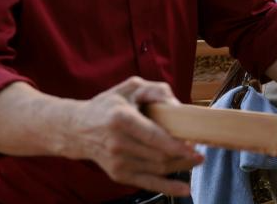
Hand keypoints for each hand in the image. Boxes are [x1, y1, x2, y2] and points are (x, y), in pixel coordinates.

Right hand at [65, 76, 202, 196]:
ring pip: (156, 169)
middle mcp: (118, 143)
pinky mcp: (117, 174)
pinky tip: (184, 189)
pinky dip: (167, 188)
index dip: (175, 145)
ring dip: (180, 167)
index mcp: (121, 119)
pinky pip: (146, 183)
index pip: (152, 136)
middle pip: (158, 155)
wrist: (77, 129)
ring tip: (195, 161)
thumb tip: (178, 108)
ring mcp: (117, 162)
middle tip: (199, 151)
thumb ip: (156, 90)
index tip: (193, 147)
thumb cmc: (108, 105)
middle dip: (183, 156)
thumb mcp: (130, 87)